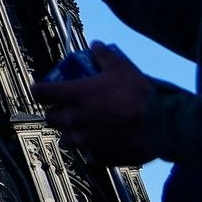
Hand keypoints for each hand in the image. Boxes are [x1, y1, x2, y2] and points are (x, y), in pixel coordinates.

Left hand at [36, 41, 162, 166]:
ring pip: (65, 140)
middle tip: (68, 109)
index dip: (40, 90)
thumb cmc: (138, 93)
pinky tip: (101, 143)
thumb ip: (103, 55)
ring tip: (83, 129)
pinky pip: (87, 155)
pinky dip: (91, 150)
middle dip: (56, 113)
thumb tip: (95, 45)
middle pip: (50, 119)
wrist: (160, 125)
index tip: (44, 90)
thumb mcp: (120, 66)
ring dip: (70, 134)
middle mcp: (74, 119)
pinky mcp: (99, 157)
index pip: (40, 93)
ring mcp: (85, 141)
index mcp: (74, 95)